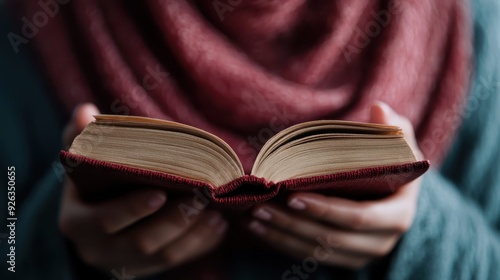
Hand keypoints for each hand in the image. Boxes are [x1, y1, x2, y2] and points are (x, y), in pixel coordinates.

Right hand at [59, 104, 227, 275]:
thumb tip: (86, 112)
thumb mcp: (82, 164)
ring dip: (194, 233)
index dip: (132, 209)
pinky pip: (180, 259)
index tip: (160, 192)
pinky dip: (201, 243)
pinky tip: (219, 222)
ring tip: (217, 209)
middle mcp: (101, 250)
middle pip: (142, 242)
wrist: (95, 227)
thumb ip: (81, 138)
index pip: (105, 220)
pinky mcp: (151, 267)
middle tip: (201, 195)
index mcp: (78, 223)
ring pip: (165, 255)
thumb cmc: (92, 186)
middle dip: (174, 220)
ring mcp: (128, 263)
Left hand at [248, 102, 422, 268]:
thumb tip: (378, 109)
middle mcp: (382, 242)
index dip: (325, 209)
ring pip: (316, 251)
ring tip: (252, 216)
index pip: (358, 217)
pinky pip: (309, 256)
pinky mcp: (344, 259)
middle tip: (260, 206)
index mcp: (398, 215)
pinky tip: (258, 228)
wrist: (395, 196)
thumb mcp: (398, 145)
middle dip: (292, 224)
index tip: (292, 196)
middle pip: (331, 239)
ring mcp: (361, 255)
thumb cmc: (392, 165)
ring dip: (281, 236)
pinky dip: (282, 243)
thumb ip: (389, 129)